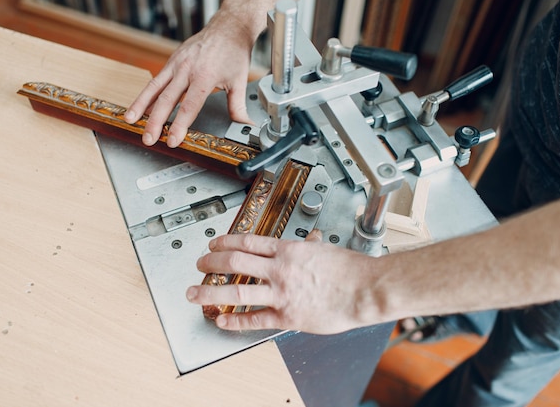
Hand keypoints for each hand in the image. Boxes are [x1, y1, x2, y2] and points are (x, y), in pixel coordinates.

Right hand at [124, 11, 253, 147]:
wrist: (228, 27)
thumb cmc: (234, 53)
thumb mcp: (239, 81)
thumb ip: (238, 108)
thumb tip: (244, 127)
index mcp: (205, 76)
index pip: (189, 106)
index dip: (179, 125)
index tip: (173, 141)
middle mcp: (187, 69)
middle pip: (167, 100)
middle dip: (156, 122)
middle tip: (149, 139)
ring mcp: (177, 63)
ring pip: (154, 88)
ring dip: (141, 106)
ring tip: (130, 121)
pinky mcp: (172, 60)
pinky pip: (155, 80)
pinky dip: (145, 94)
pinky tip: (139, 107)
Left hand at [186, 231, 381, 333]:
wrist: (365, 289)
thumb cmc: (350, 270)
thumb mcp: (324, 249)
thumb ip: (310, 246)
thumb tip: (309, 240)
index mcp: (288, 250)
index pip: (247, 241)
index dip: (224, 242)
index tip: (213, 244)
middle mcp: (280, 269)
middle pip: (234, 261)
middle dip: (211, 263)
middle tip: (199, 265)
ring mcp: (282, 293)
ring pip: (237, 289)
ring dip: (211, 291)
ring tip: (194, 293)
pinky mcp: (287, 316)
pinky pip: (255, 318)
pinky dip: (235, 320)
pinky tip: (222, 320)